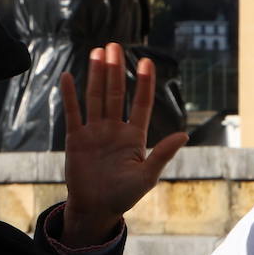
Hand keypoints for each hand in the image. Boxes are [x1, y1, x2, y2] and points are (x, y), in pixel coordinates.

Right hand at [58, 43, 186, 246]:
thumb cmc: (124, 196)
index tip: (146, 61)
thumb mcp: (146, 176)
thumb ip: (162, 154)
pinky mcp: (76, 139)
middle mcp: (114, 129)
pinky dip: (70, 95)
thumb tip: (184, 134)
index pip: (141, 103)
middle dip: (116, 69)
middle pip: (116, 93)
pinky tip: (69, 77)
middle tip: (115, 45)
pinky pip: (73, 113)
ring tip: (98, 51)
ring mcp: (95, 132)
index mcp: (134, 136)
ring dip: (96, 75)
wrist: (95, 209)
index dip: (144, 83)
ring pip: (96, 97)